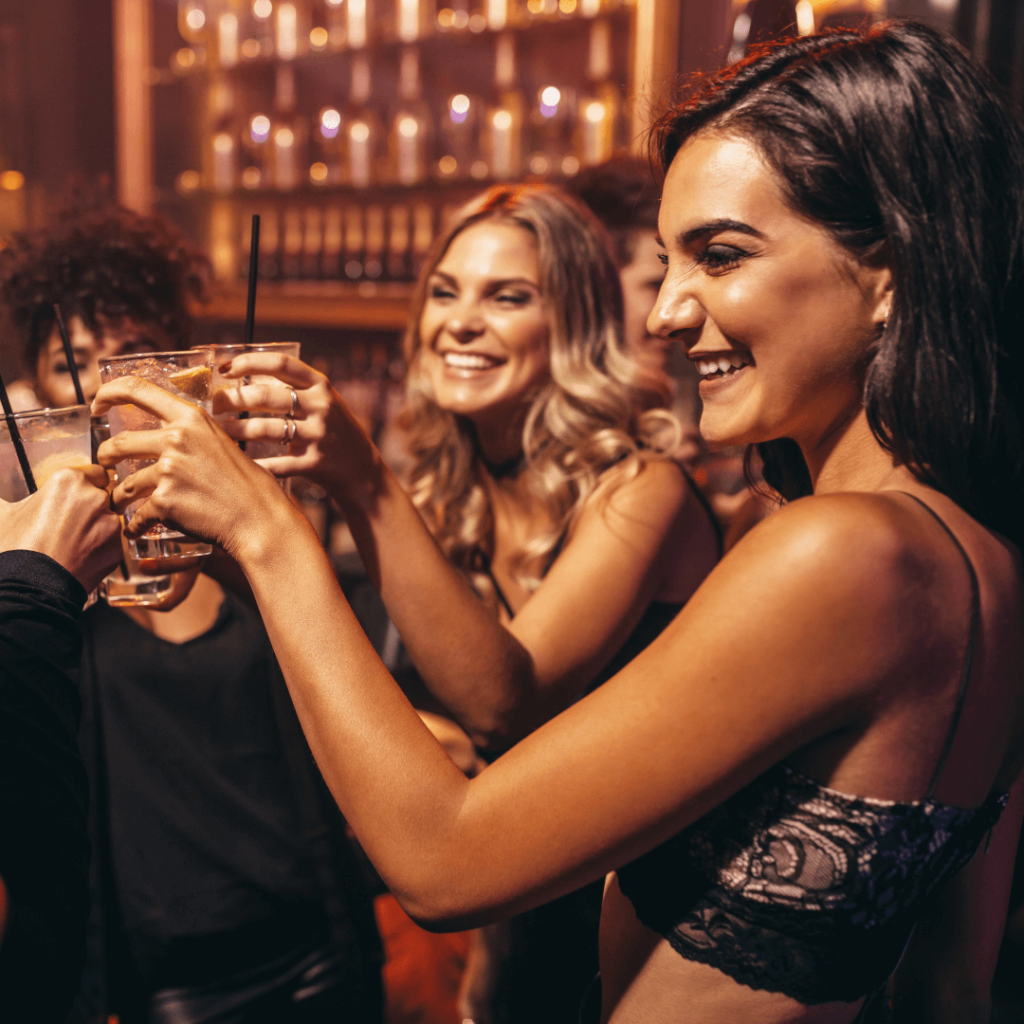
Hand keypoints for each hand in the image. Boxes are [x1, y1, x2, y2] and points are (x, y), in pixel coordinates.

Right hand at [0, 465, 120, 591]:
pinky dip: (100, 548)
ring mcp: (110, 524)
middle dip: (90, 507)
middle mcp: (95, 498)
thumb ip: (5, 499)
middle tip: (68, 523)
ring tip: (71, 543)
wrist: (30, 587)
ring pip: (109, 519)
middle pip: (103, 496)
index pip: (94, 472)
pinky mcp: (117, 548)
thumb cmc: (15, 549)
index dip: (85, 485)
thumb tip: (0, 500)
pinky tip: (79, 556)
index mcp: (69, 481)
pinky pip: (112, 542)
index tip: (75, 497)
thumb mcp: (3, 514)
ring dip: (96, 527)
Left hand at [92, 375, 301, 564]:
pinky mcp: (164, 501)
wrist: (259, 519)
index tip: (97, 405)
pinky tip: (140, 529)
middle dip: (105, 458)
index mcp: (191, 417)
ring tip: (122, 505)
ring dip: (118, 498)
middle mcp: (177, 439)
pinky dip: (136, 525)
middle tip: (107, 467)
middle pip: (118, 443)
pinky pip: (137, 515)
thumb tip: (166, 435)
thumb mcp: (222, 443)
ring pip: (123, 485)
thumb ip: (192, 435)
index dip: (107, 394)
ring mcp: (169, 470)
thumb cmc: (247, 485)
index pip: (136, 389)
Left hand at [213, 353, 382, 500]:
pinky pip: (275, 463)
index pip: (280, 363)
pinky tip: (237, 461)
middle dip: (232, 399)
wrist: (362, 469)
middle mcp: (321, 407)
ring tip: (218, 431)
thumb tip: (240, 377)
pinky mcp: (314, 463)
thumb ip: (291, 389)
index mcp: (320, 385)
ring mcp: (318, 435)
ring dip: (235, 431)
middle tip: (214, 406)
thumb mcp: (321, 402)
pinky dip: (254, 463)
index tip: (224, 369)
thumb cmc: (333, 431)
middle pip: (265, 396)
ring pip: (265, 429)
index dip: (248, 362)